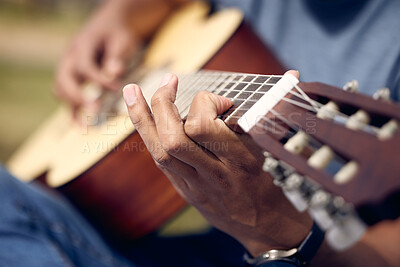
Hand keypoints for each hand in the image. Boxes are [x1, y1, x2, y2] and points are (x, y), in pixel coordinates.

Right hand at [55, 0, 139, 115]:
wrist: (109, 28)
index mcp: (82, 45)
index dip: (99, 79)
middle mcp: (70, 58)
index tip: (116, 88)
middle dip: (78, 96)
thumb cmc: (118, 34)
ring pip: (60, 90)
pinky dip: (72, 112)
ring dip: (72, 107)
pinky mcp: (72, 80)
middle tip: (95, 110)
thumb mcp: (122, 40)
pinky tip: (81, 127)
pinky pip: (66, 98)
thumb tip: (114, 72)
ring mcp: (68, 69)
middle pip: (64, 79)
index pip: (85, 65)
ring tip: (85, 126)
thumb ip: (117, 56)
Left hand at [123, 72, 311, 255]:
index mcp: (240, 161)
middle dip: (163, 103)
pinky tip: (144, 115)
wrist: (264, 226)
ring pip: (159, 150)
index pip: (204, 127)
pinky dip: (149, 134)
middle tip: (168, 81)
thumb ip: (271, 112)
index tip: (223, 102)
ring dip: (141, 117)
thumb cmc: (273, 183)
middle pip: (173, 138)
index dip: (208, 103)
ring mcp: (195, 185)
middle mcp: (214, 174)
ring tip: (131, 90)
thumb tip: (292, 73)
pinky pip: (161, 160)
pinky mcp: (185, 190)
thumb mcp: (272, 150)